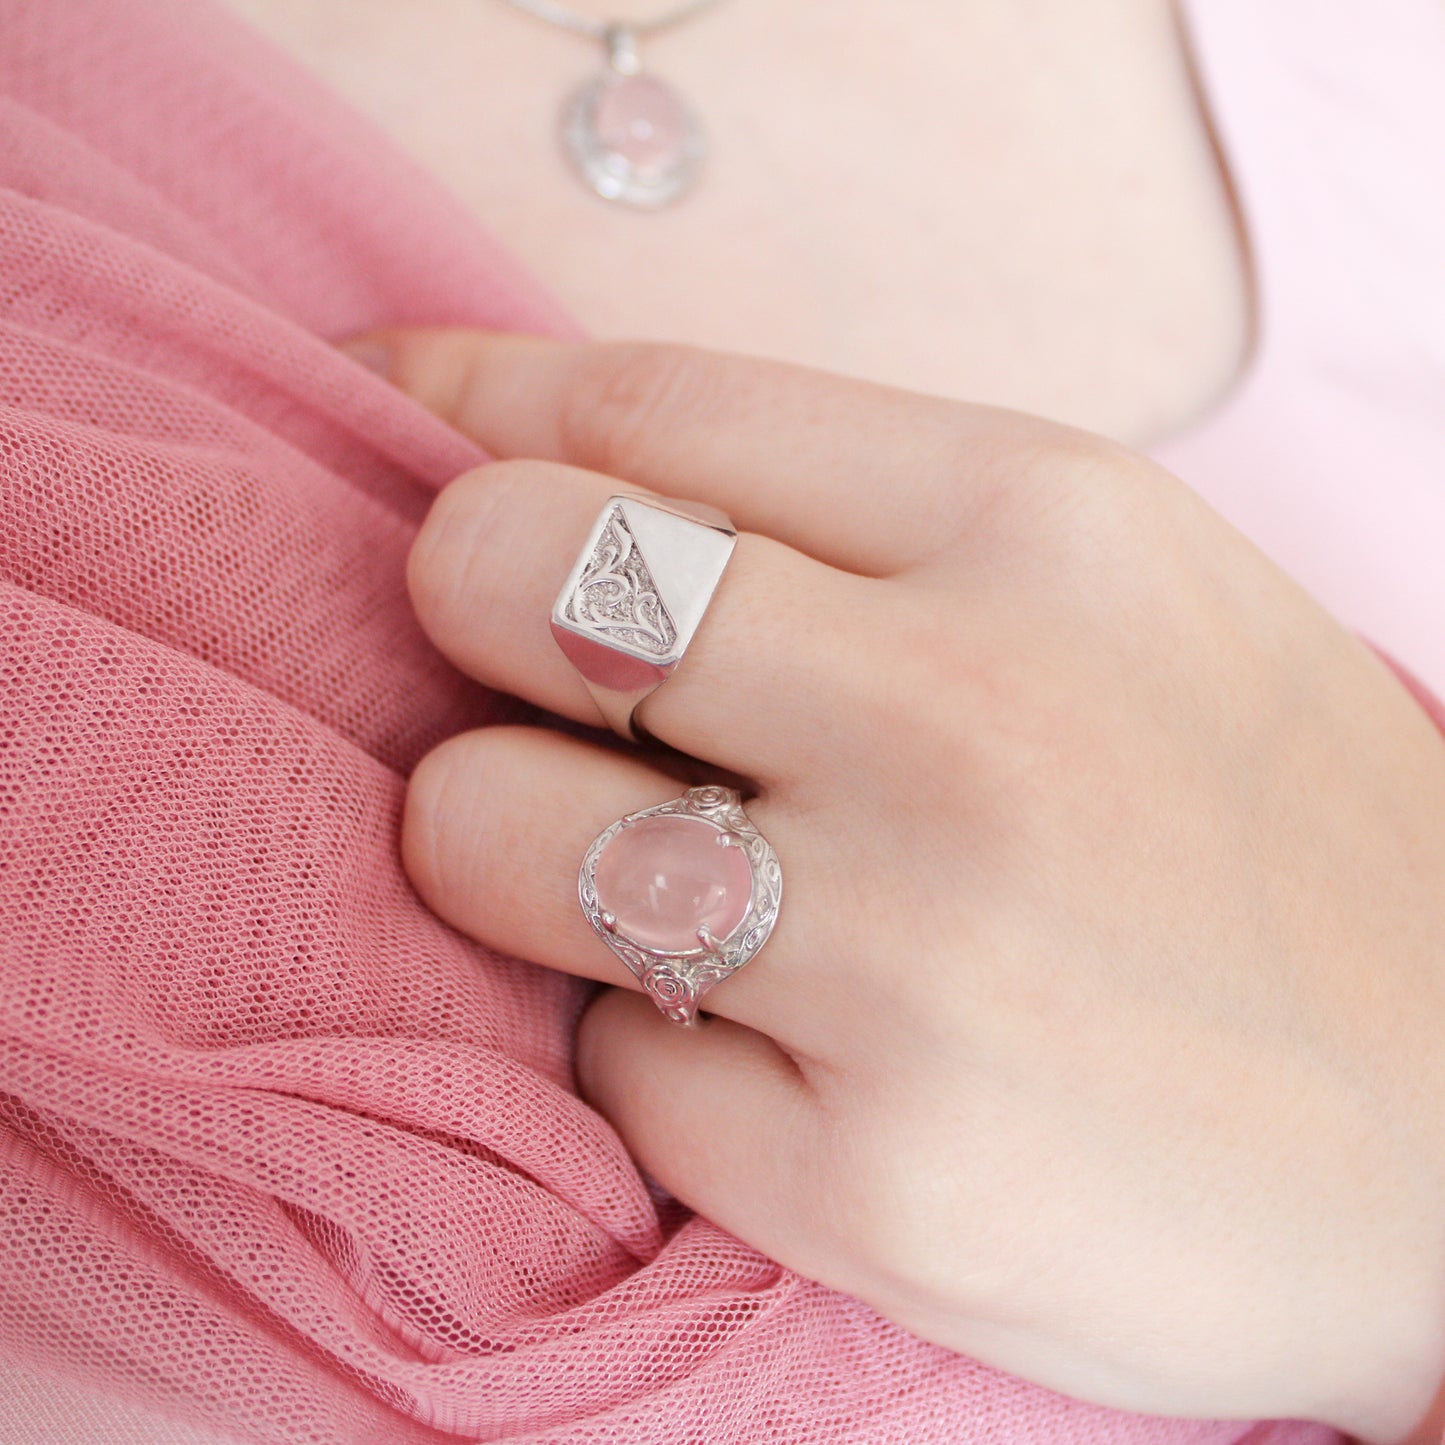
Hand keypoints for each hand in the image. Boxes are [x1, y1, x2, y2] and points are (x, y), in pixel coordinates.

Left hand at [357, 329, 1444, 1441]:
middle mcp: (967, 717)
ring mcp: (916, 960)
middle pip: (504, 575)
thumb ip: (849, 514)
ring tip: (650, 889)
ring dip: (512, 852)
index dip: (464, 407)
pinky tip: (784, 1053)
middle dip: (464, 613)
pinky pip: (603, 1067)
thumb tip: (550, 450)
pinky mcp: (875, 1183)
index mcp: (1036, 524)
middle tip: (547, 693)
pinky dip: (649, 1052)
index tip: (383, 416)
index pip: (636, 407)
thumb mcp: (1111, 591)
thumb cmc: (1260, 833)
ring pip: (479, 833)